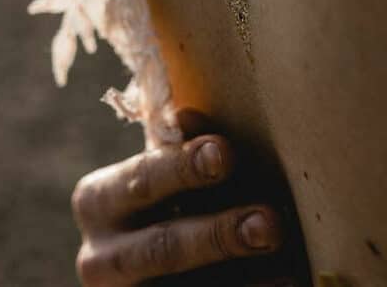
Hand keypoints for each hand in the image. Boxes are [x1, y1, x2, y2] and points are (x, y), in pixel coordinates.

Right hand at [72, 113, 283, 285]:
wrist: (141, 270)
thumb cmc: (161, 206)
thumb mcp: (161, 178)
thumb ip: (176, 151)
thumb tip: (192, 115)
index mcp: (99, 201)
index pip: (143, 179)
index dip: (183, 167)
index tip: (225, 153)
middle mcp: (101, 257)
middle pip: (162, 247)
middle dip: (218, 236)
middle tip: (269, 223)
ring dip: (242, 276)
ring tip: (284, 259)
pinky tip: (287, 281)